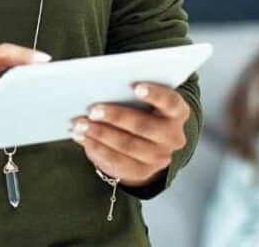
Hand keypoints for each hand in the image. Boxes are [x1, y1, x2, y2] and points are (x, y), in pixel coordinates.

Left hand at [69, 82, 189, 187]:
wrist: (150, 144)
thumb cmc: (143, 111)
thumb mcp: (146, 101)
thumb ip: (131, 92)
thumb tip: (102, 87)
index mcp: (177, 112)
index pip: (170, 102)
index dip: (154, 94)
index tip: (135, 86)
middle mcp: (173, 136)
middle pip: (144, 126)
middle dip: (116, 116)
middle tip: (92, 109)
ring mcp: (160, 157)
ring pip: (128, 145)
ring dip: (100, 134)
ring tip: (80, 123)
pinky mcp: (143, 172)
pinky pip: (117, 161)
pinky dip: (97, 148)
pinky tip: (83, 138)